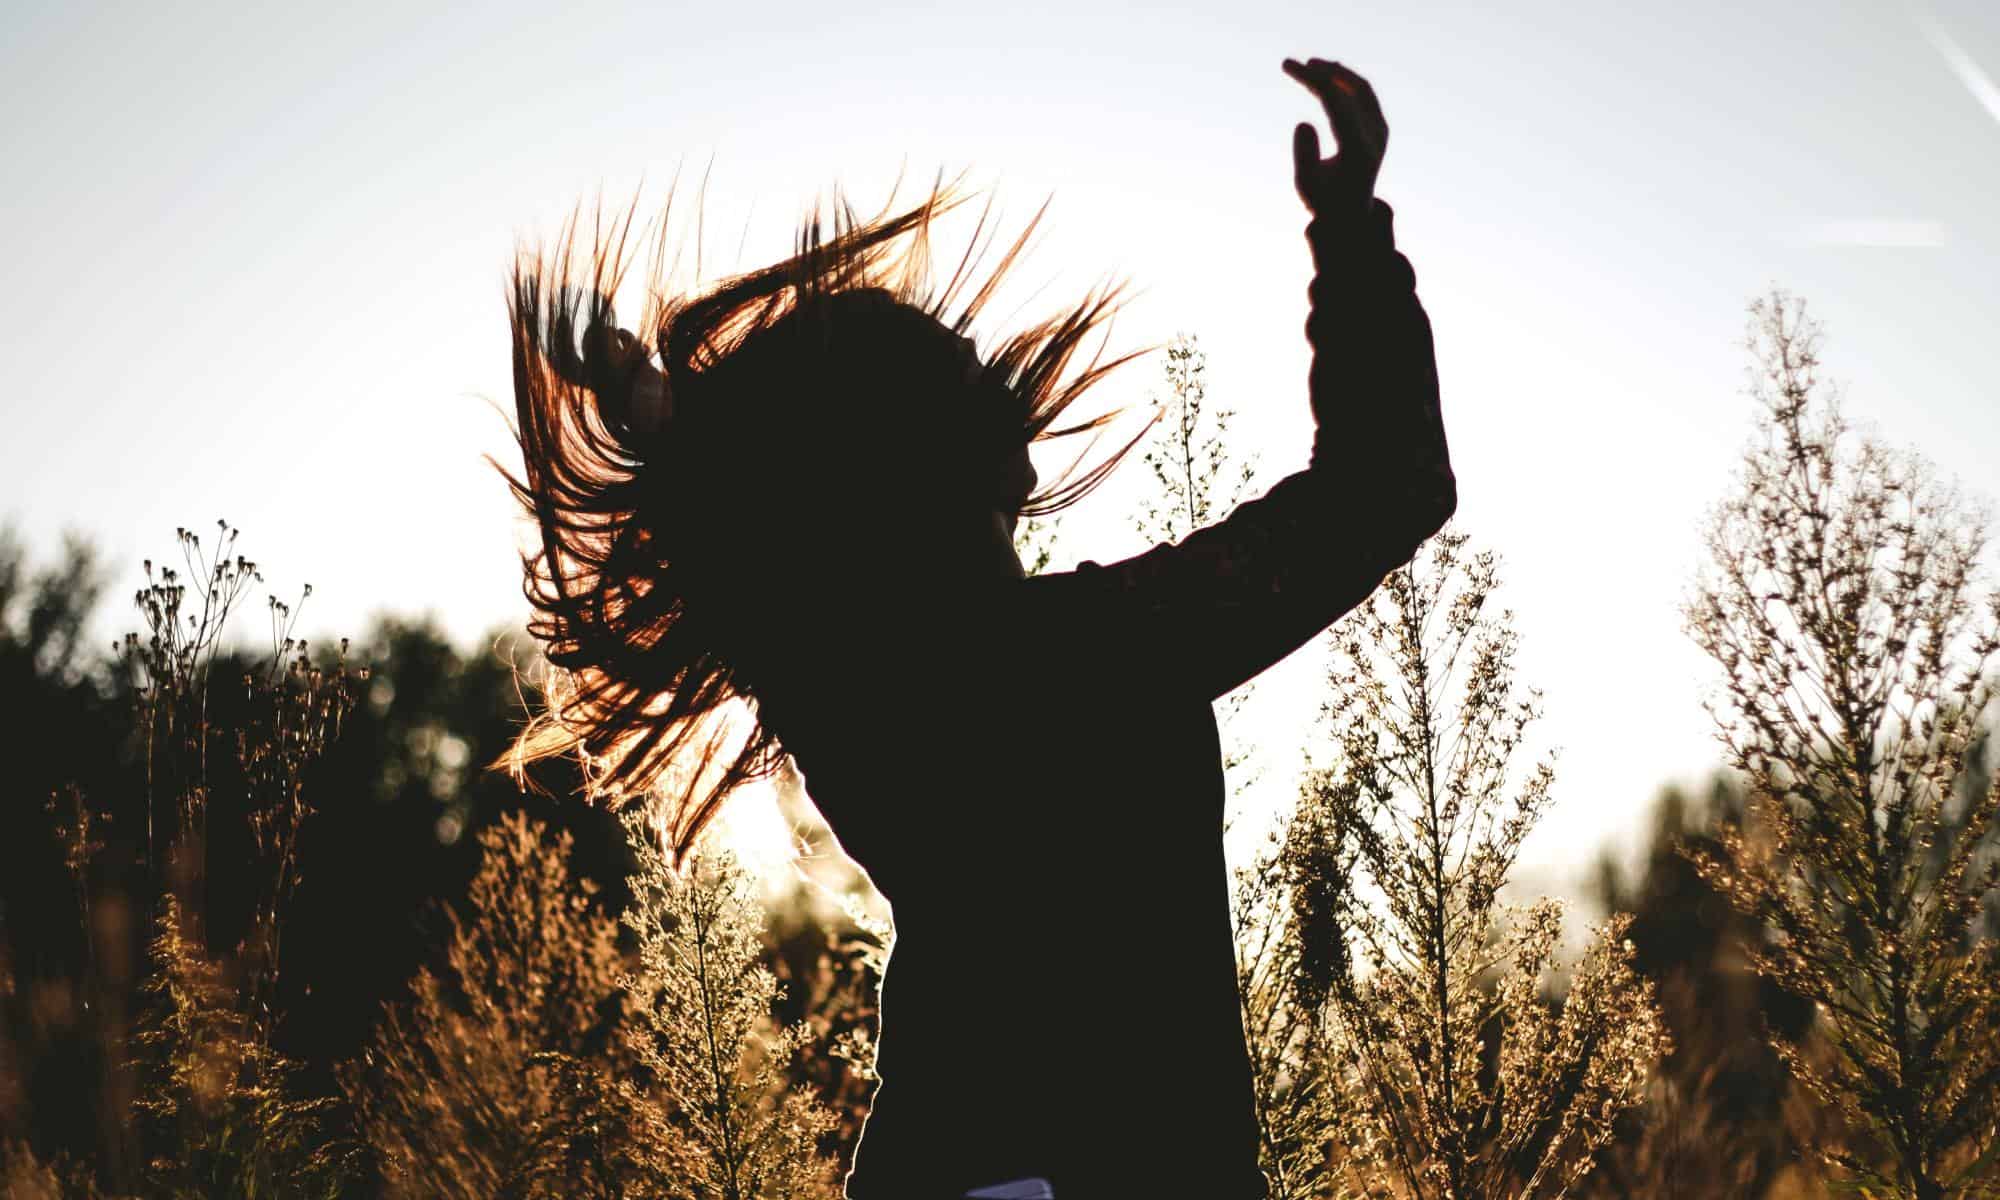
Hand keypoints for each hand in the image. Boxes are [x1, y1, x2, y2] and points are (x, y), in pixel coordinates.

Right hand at [1283, 58, 1387, 216]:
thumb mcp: (1306, 185)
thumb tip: (1304, 122)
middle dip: (1321, 72)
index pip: (1335, 101)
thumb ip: (1305, 154)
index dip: (1311, 78)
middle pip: (1349, 90)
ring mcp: (1381, 130)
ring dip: (1336, 73)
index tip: (1289, 66)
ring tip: (1311, 65)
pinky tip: (1328, 76)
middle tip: (1295, 64)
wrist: (1352, 217)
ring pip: (1361, 88)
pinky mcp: (1380, 128)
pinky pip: (1364, 95)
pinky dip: (1345, 82)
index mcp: (1357, 149)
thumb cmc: (1324, 201)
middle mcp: (1375, 135)